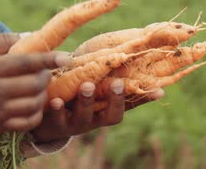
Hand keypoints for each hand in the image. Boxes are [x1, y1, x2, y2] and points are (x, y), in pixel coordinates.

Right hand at [0, 33, 71, 135]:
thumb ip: (1, 41)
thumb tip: (26, 36)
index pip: (27, 62)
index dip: (49, 59)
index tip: (66, 57)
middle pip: (35, 84)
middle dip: (47, 76)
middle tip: (45, 72)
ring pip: (34, 104)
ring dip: (43, 95)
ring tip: (39, 88)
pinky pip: (27, 123)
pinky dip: (36, 114)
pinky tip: (34, 106)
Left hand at [30, 80, 164, 142]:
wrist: (46, 119)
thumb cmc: (79, 100)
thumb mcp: (99, 93)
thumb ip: (119, 85)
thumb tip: (158, 85)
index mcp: (106, 111)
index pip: (128, 106)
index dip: (141, 99)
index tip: (151, 88)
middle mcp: (94, 119)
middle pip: (108, 115)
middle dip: (114, 99)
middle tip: (117, 83)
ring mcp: (75, 122)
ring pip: (83, 116)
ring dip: (86, 101)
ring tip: (86, 85)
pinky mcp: (54, 122)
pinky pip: (56, 117)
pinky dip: (57, 108)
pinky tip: (56, 99)